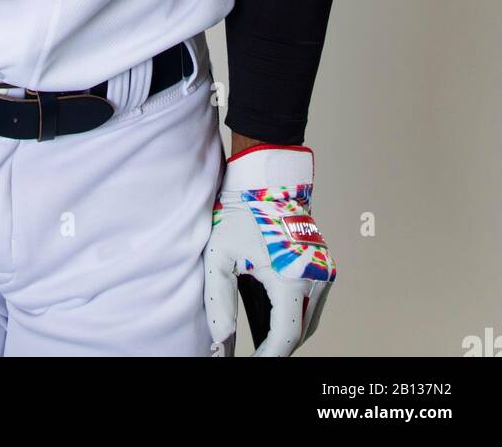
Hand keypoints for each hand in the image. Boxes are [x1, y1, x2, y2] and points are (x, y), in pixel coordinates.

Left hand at [204, 145, 335, 357]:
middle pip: (300, 332)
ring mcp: (323, 270)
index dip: (268, 356)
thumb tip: (220, 340)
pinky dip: (295, 314)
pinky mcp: (323, 264)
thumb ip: (220, 300)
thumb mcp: (221, 256)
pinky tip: (272, 316)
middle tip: (253, 355)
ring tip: (260, 342)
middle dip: (277, 348)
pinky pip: (312, 301)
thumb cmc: (241, 213)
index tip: (252, 364)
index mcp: (291, 277)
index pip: (285, 336)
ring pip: (309, 319)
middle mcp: (315, 276)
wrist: (267, 180)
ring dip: (288, 333)